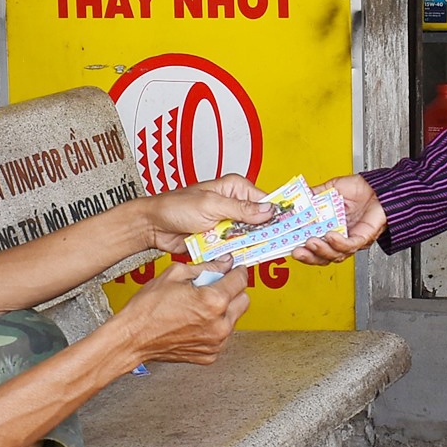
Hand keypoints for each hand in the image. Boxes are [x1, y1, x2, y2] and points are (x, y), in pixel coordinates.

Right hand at [114, 259, 250, 365]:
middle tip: (215, 287)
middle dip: (233, 291)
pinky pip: (222, 336)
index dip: (238, 271)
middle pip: (244, 300)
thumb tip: (223, 263)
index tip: (235, 269)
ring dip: (224, 310)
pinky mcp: (210, 355)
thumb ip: (206, 267)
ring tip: (199, 307)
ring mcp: (216, 342)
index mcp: (213, 301)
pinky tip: (195, 322)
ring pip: (234, 319)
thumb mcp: (175, 274)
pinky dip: (214, 327)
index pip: (241, 280)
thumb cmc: (147, 309)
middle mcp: (219, 324)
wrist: (133, 337)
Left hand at [142, 176, 273, 253]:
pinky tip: (242, 257)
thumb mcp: (210, 205)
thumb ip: (240, 209)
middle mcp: (234, 205)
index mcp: (235, 189)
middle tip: (280, 243)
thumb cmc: (175, 207)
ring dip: (251, 245)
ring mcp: (228, 224)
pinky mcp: (220, 240)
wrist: (154, 226)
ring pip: (250, 238)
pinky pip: (236, 249)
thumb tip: (268, 210)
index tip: (292, 225)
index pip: (266, 201)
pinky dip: (238, 254)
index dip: (279, 214)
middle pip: (261, 222)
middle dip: (267, 233)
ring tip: (261, 252)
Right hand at [292, 174, 387, 265]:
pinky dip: (339, 243)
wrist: (381, 186)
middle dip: (309, 256)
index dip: (302, 249)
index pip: (314, 246)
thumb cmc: (361, 189)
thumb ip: (314, 194)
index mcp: (331, 228)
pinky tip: (330, 235)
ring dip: (322, 250)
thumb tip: (296, 199)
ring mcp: (352, 239)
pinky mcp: (364, 237)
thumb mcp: (331, 189)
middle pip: (323, 257)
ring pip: (336, 255)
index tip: (288, 247)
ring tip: (311, 242)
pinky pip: (351, 245)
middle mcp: (341, 238)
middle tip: (297, 251)